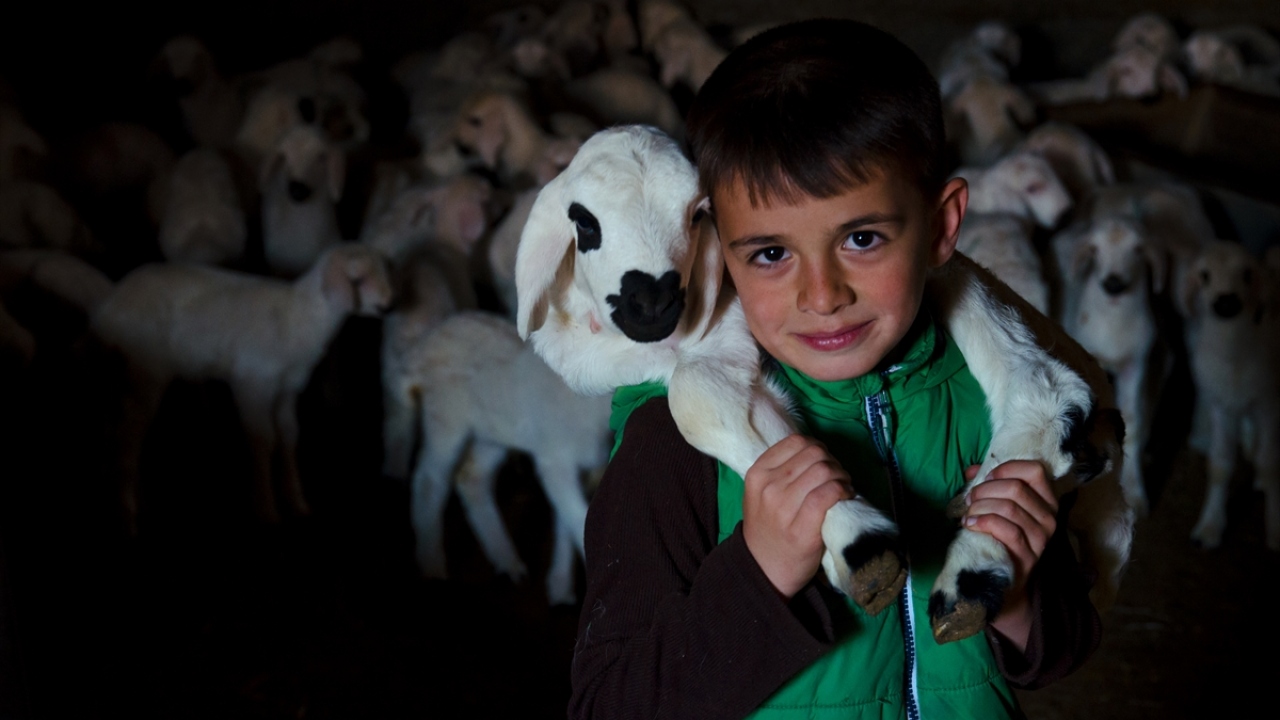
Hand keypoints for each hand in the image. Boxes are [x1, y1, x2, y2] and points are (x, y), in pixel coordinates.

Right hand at [742, 435, 851, 598]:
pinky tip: (846, 497)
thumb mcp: (761, 494)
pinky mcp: (802, 528)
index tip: (823, 463)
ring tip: (843, 487)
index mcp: (757, 474)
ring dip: (841, 476)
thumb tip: (818, 452)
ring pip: (824, 470)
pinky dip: (843, 490)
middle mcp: (768, 487)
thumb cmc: (769, 528)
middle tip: (837, 477)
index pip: (796, 442)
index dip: (817, 448)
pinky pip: (829, 493)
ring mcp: (783, 508)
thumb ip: (780, 471)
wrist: (764, 569)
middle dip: (832, 462)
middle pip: (814, 454)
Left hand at [961, 460, 1057, 649]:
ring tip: (967, 514)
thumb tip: (972, 469)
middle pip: (1017, 488)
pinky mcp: (1028, 556)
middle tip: (969, 498)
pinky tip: (968, 525)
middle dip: (985, 489)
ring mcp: (1041, 539)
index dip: (1006, 468)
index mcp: (1046, 501)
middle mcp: (1049, 518)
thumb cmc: (1000, 540)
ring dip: (981, 506)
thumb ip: (988, 487)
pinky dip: (982, 522)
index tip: (986, 477)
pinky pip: (1006, 530)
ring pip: (1010, 508)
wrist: (1006, 583)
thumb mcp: (998, 509)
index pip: (1035, 470)